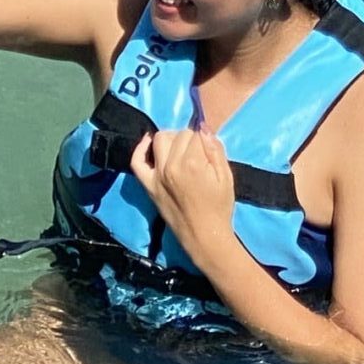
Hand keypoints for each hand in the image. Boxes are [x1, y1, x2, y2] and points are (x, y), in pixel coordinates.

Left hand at [129, 125, 235, 250]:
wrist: (204, 235)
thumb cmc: (220, 207)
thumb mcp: (226, 177)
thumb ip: (216, 150)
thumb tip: (203, 127)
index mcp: (193, 163)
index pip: (195, 133)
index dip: (203, 140)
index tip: (208, 151)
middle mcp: (171, 165)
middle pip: (177, 135)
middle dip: (189, 139)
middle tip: (197, 154)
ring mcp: (157, 175)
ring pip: (159, 140)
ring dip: (170, 139)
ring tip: (180, 150)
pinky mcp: (148, 185)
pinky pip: (137, 161)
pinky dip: (140, 149)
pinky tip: (148, 142)